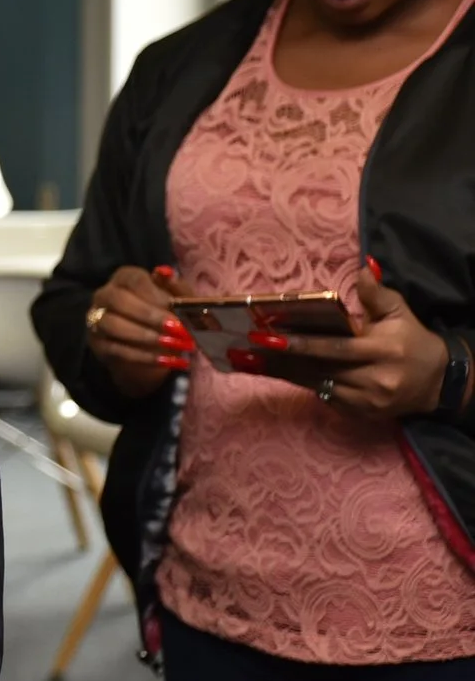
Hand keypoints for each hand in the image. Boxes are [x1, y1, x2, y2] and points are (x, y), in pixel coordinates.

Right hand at [85, 264, 195, 397]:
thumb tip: (166, 272)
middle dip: (148, 314)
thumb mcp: (178, 301)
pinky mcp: (98, 345)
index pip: (133, 279)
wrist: (151, 349)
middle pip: (117, 299)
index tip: (175, 305)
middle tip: (176, 328)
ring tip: (172, 345)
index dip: (154, 292)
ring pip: (112, 324)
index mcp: (124, 278)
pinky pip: (116, 350)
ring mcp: (97, 320)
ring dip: (144, 335)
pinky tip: (166, 360)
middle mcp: (104, 295)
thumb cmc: (165, 316)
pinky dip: (143, 356)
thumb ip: (176, 288)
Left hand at [237, 261, 450, 418]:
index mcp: (382, 350)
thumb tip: (362, 266)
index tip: (266, 335)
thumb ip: (376, 293)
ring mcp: (366, 401)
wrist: (438, 382)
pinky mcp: (359, 414)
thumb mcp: (398, 312)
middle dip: (278, 359)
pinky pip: (323, 397)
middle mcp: (374, 379)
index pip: (334, 347)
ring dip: (279, 372)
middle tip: (243, 349)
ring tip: (246, 360)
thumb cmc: (412, 340)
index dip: (299, 343)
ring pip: (315, 384)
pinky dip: (299, 382)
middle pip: (317, 369)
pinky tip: (273, 371)